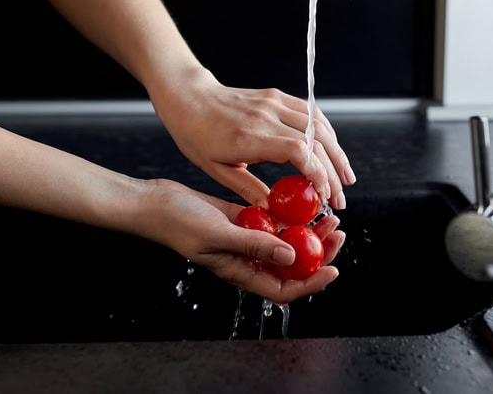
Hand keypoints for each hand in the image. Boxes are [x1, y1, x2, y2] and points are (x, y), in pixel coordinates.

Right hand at [140, 179, 345, 304]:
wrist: (155, 203)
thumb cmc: (178, 223)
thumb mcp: (219, 234)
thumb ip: (254, 245)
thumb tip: (292, 257)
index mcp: (240, 273)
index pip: (283, 289)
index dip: (311, 283)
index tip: (333, 269)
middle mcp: (246, 260)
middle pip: (291, 265)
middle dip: (317, 253)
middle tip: (337, 233)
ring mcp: (244, 239)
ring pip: (285, 242)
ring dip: (307, 232)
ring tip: (327, 216)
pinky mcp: (241, 219)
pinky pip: (271, 221)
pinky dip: (288, 215)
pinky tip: (302, 203)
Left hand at [152, 69, 354, 208]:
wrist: (189, 97)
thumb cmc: (196, 134)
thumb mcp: (216, 169)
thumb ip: (247, 188)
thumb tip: (272, 209)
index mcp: (249, 137)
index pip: (297, 151)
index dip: (317, 173)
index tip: (325, 195)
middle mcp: (265, 116)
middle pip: (314, 140)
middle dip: (333, 171)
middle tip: (339, 197)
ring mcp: (273, 102)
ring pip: (318, 125)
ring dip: (337, 152)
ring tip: (345, 177)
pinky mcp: (276, 96)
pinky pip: (310, 112)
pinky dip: (326, 132)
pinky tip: (332, 149)